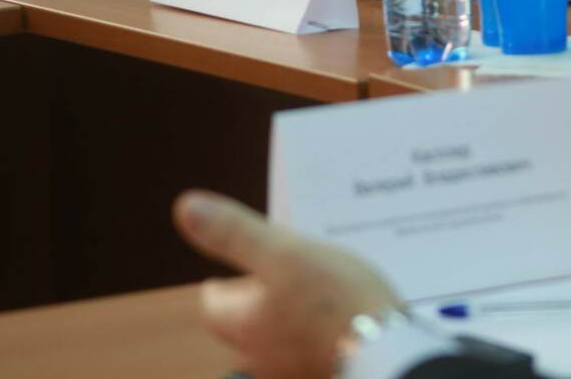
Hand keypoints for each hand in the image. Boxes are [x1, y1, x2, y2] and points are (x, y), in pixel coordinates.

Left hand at [173, 190, 401, 378]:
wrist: (386, 357)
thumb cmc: (334, 303)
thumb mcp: (284, 254)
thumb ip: (235, 233)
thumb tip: (184, 208)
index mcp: (243, 324)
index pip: (214, 304)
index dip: (224, 283)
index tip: (241, 268)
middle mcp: (261, 357)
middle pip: (246, 325)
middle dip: (259, 301)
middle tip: (282, 274)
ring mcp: (294, 371)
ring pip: (280, 340)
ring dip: (290, 319)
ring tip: (316, 292)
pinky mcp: (326, 374)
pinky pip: (312, 352)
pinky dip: (318, 336)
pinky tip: (342, 320)